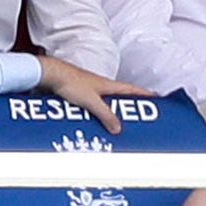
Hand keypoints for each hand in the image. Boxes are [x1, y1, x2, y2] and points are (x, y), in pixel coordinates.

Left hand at [37, 57, 153, 133]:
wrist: (50, 76)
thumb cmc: (70, 82)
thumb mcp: (92, 101)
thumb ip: (106, 114)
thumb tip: (119, 128)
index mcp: (108, 85)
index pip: (132, 89)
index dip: (144, 93)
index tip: (156, 97)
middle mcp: (101, 87)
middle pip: (120, 97)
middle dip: (130, 106)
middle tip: (140, 116)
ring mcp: (90, 91)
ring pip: (106, 103)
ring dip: (111, 113)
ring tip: (118, 126)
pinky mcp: (79, 96)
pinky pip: (92, 108)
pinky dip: (97, 116)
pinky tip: (94, 124)